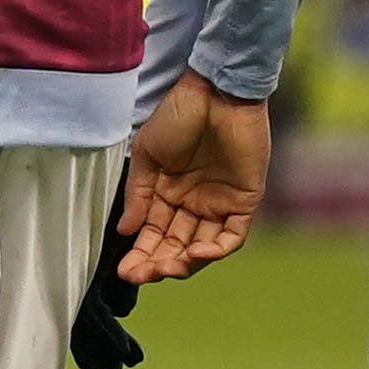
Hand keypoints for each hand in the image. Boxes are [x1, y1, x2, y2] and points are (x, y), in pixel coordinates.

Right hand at [114, 72, 269, 283]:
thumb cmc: (178, 115)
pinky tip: (194, 254)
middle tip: (139, 275)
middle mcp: (193, 203)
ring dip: (184, 262)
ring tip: (164, 269)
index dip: (139, 253)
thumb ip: (138, 195)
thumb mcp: (147, 156)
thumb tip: (125, 231)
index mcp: (168, 193)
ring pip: (201, 246)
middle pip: (175, 245)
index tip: (123, 270)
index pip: (154, 233)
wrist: (215, 92)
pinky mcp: (245, 201)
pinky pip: (232, 236)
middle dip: (157, 263)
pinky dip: (215, 250)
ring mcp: (219, 204)